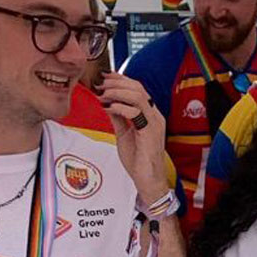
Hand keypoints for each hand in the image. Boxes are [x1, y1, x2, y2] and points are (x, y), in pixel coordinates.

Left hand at [95, 72, 169, 200]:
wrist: (148, 179)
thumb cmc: (139, 160)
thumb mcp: (124, 134)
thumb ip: (118, 118)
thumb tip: (107, 104)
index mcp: (150, 114)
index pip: (138, 89)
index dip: (121, 80)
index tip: (105, 77)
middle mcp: (155, 115)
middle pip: (138, 88)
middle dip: (117, 83)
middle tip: (101, 84)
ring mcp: (154, 123)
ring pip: (138, 96)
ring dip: (117, 92)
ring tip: (103, 94)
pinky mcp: (150, 132)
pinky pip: (136, 112)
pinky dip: (120, 107)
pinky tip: (109, 108)